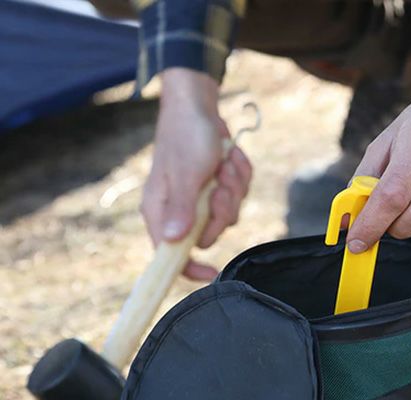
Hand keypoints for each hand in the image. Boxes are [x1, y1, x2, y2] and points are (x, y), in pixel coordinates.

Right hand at [141, 69, 251, 279]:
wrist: (198, 104)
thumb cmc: (187, 135)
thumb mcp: (187, 173)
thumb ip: (183, 209)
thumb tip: (173, 242)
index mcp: (161, 211)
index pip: (170, 255)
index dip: (190, 268)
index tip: (213, 272)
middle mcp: (178, 210)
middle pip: (210, 235)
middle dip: (223, 209)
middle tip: (219, 183)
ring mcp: (198, 200)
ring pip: (228, 215)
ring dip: (233, 187)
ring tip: (223, 163)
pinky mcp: (215, 188)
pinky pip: (237, 196)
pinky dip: (238, 176)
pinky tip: (229, 157)